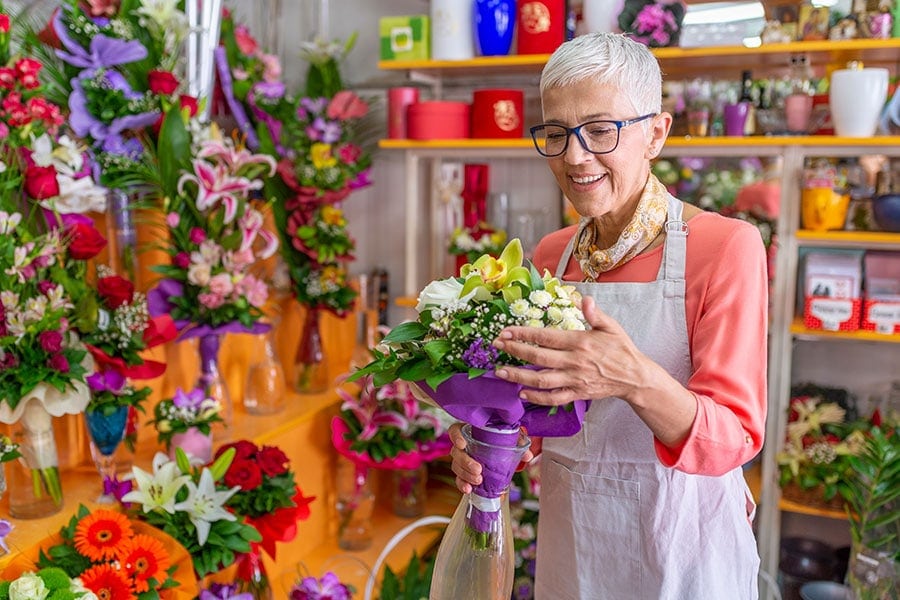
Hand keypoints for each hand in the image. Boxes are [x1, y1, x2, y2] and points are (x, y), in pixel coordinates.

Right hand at [448, 423, 538, 493]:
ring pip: (456, 466)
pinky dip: (462, 484)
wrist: (502, 450)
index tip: (462, 444)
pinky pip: (459, 478)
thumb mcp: (510, 437)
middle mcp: (463, 445)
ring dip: (466, 475)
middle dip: (465, 462)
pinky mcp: (464, 472)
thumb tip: (527, 456)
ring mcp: (461, 459)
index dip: (455, 436)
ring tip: (478, 480)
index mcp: (471, 432)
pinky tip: (469, 489)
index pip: (455, 430)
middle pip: (456, 452)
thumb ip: (519, 442)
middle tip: (478, 469)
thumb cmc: (502, 439)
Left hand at [492, 296, 648, 405]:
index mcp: (580, 342)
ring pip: (541, 380)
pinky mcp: (577, 394)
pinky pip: (554, 398)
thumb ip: (595, 314)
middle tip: (496, 346)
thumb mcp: (611, 327)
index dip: (523, 334)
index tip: (506, 331)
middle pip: (538, 357)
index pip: (545, 337)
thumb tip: (585, 298)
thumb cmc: (621, 349)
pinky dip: (537, 398)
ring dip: (518, 376)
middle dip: (514, 351)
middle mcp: (574, 362)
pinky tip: (522, 393)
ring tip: (500, 372)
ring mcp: (574, 380)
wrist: (634, 377)